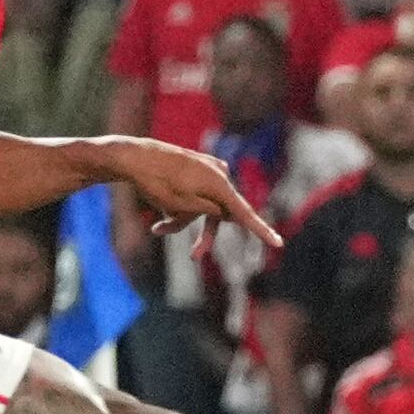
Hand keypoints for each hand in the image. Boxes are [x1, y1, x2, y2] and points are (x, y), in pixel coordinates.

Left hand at [97, 136, 280, 250]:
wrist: (134, 157)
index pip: (245, 214)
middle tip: (195, 256)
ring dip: (185, 220)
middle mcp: (219, 173)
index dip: (262, 231)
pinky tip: (160, 209)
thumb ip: (211, 211)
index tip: (279, 243)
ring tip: (158, 227)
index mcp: (219, 184)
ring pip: (204, 204)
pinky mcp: (196, 167)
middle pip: (220, 213)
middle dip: (204, 234)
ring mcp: (208, 168)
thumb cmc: (158, 184)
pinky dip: (182, 206)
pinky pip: (196, 194)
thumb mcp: (184, 206)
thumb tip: (228, 212)